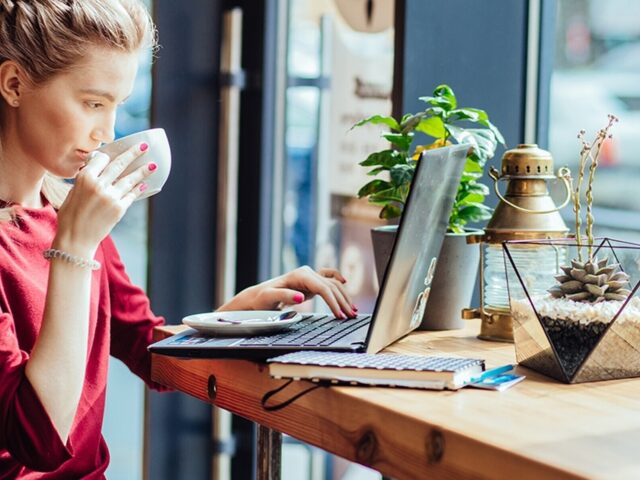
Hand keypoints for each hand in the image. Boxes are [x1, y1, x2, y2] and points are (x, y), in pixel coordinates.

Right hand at [54, 143, 154, 255]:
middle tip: (144, 147)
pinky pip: (132, 195)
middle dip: (133, 153)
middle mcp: (99, 185)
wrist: (76, 239)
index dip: (109, 156)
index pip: (102, 158)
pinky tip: (145, 185)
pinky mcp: (119, 208)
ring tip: (153, 164)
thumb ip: (86, 180)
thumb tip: (99, 169)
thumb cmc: (71, 216)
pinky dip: (139, 189)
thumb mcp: (72, 192)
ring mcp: (111, 196)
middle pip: (119, 164)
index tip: (115, 154)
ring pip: (130, 179)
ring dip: (143, 171)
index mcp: (84, 178)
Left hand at [221, 266, 356, 318]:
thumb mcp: (269, 298)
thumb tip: (301, 296)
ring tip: (352, 311)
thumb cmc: (262, 298)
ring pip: (333, 284)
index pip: (323, 288)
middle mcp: (307, 273)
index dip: (333, 302)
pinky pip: (329, 280)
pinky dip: (338, 283)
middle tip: (351, 317)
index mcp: (300, 275)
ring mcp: (310, 276)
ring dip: (344, 297)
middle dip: (343, 302)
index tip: (340, 315)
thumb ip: (285, 295)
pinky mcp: (310, 282)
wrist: (258, 296)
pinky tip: (346, 284)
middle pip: (332, 286)